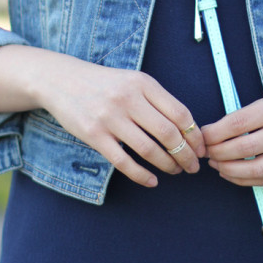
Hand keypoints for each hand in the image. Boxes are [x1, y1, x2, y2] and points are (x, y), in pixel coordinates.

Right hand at [37, 53, 205, 186]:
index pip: (180, 114)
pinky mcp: (94, 135)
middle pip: (169, 134)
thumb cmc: (104, 85)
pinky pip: (123, 162)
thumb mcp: (133, 81)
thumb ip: (157, 101)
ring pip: (149, 150)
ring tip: (175, 171)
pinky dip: (142, 175)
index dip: (195, 136)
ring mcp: (110, 118)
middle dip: (186, 155)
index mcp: (143, 83)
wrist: (61, 81)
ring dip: (168, 165)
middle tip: (192, 167)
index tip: (201, 150)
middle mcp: (128, 99)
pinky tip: (152, 181)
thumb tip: (188, 130)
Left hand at [202, 83, 262, 186]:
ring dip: (227, 169)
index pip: (239, 123)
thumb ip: (253, 113)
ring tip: (215, 163)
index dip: (215, 132)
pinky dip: (244, 180)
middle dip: (217, 151)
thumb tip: (217, 131)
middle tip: (205, 150)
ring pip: (254, 170)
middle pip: (244, 148)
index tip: (204, 133)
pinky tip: (231, 173)